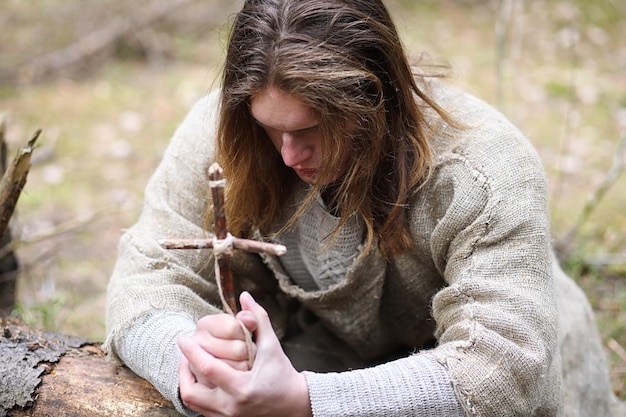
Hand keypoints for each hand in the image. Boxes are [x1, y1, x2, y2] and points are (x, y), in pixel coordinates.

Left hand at [178, 292, 311, 416]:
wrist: (294, 404)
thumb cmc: (283, 373)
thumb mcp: (271, 345)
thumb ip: (258, 319)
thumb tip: (245, 297)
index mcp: (243, 388)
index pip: (208, 368)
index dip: (192, 352)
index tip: (183, 338)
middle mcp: (232, 407)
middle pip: (191, 392)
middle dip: (182, 371)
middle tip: (184, 354)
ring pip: (193, 403)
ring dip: (187, 383)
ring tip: (189, 365)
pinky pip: (201, 409)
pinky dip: (196, 393)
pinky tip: (200, 378)